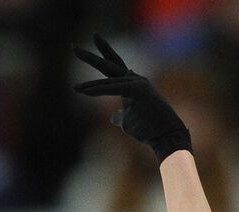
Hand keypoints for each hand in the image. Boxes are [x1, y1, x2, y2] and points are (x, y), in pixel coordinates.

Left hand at [72, 34, 190, 163]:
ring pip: (108, 80)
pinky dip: (99, 90)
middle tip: (72, 47)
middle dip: (90, 57)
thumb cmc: (148, 130)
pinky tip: (84, 92)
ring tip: (74, 88)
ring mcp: (138, 82)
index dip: (98, 58)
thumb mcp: (128, 122)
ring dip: (89, 86)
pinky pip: (114, 88)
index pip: (111, 68)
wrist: (165, 137)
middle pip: (109, 64)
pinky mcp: (140, 89)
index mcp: (130, 84)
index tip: (80, 50)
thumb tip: (113, 118)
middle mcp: (134, 79)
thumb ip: (120, 116)